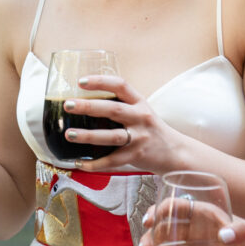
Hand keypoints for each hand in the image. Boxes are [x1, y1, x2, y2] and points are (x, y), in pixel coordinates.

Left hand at [61, 75, 187, 172]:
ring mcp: (139, 138)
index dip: (101, 81)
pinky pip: (113, 161)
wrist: (176, 153)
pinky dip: (95, 164)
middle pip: (113, 110)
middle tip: (68, 104)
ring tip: (69, 134)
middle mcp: (140, 118)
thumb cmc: (152, 130)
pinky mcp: (136, 156)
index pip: (120, 85)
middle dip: (88, 106)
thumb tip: (87, 102)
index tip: (81, 82)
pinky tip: (79, 163)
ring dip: (88, 135)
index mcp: (140, 103)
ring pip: (112, 136)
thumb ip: (121, 106)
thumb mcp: (141, 111)